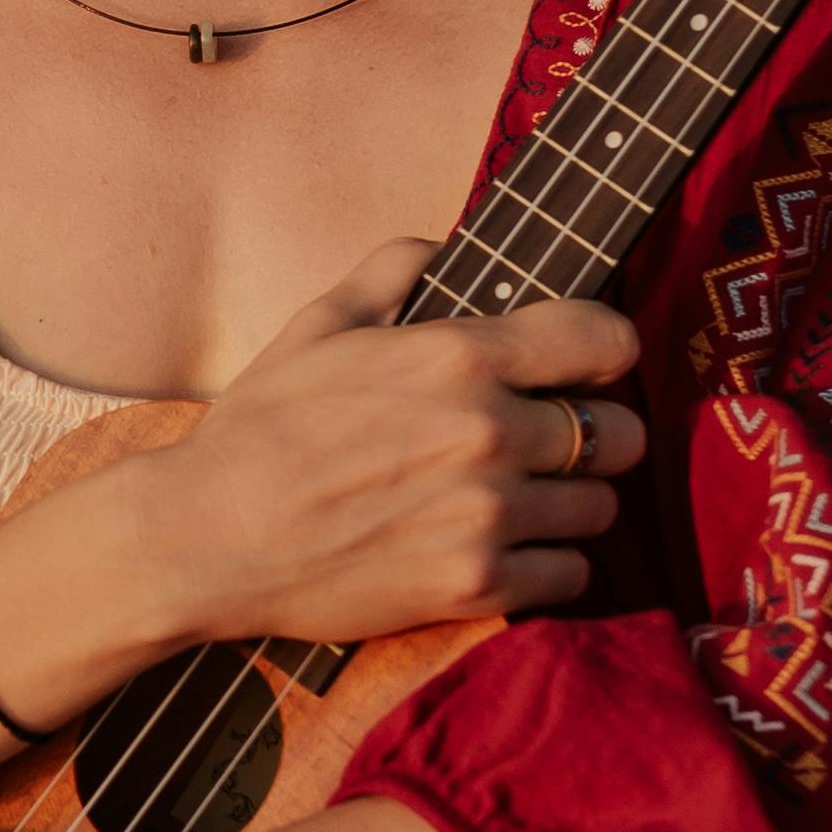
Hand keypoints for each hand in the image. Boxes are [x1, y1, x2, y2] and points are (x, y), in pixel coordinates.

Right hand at [120, 240, 647, 653]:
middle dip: (597, 435)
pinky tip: (508, 551)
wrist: (209, 536)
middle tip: (558, 445)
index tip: (593, 364)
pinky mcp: (477, 585)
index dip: (608, 350)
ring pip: (602, 509)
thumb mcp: (317, 324)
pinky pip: (572, 575)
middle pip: (622, 434)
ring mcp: (488, 515)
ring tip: (528, 503)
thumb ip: (392, 270)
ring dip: (572, 504)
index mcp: (459, 357)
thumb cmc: (259, 427)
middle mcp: (489, 432)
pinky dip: (549, 566)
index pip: (604, 339)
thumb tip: (442, 246)